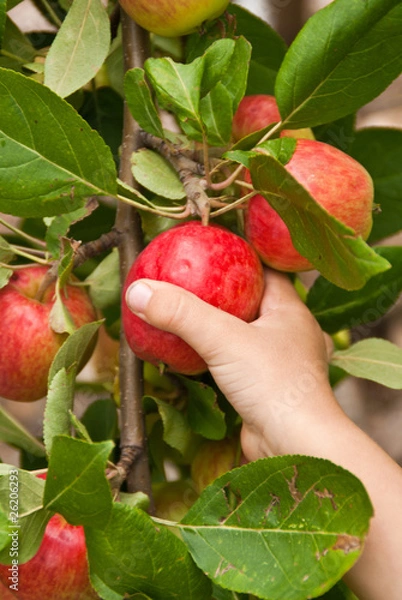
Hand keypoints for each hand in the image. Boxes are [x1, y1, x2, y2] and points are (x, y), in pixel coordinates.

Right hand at [125, 269, 335, 459]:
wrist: (297, 446)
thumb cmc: (273, 384)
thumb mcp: (222, 339)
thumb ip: (180, 313)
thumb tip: (137, 290)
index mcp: (291, 309)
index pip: (266, 269)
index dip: (240, 257)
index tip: (209, 251)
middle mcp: (291, 332)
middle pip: (254, 300)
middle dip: (226, 292)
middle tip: (191, 282)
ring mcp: (282, 362)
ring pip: (248, 333)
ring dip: (223, 327)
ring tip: (191, 317)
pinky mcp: (270, 388)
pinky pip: (243, 361)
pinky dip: (223, 356)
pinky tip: (201, 356)